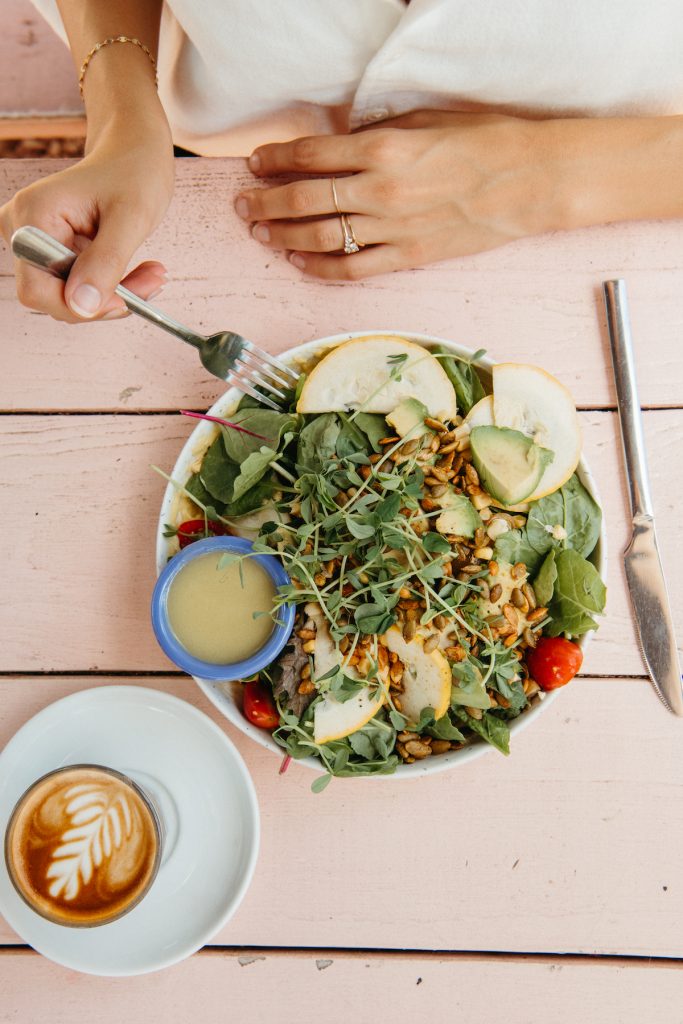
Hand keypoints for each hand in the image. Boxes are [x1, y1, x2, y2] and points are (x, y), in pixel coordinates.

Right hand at [0, 118, 173, 321]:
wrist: (133, 152)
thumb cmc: (134, 172)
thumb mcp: (131, 218)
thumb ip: (106, 262)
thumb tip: (82, 306)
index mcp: (33, 215)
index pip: (37, 290)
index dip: (79, 306)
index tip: (125, 300)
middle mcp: (23, 229)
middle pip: (53, 297)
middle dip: (105, 299)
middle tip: (151, 283)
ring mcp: (35, 241)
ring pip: (69, 297)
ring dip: (113, 294)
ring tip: (150, 273)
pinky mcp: (51, 250)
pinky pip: (77, 287)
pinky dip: (111, 286)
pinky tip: (137, 271)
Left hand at [236, 110, 555, 280]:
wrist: (529, 181)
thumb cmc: (483, 142)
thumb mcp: (425, 121)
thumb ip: (376, 136)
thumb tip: (337, 148)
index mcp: (383, 148)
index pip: (310, 154)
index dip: (275, 159)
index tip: (256, 163)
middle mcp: (380, 190)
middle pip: (303, 198)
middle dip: (265, 202)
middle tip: (243, 205)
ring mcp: (392, 228)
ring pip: (320, 236)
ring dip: (283, 234)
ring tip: (261, 233)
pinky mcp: (407, 257)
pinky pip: (351, 268)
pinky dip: (318, 266)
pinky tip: (298, 261)